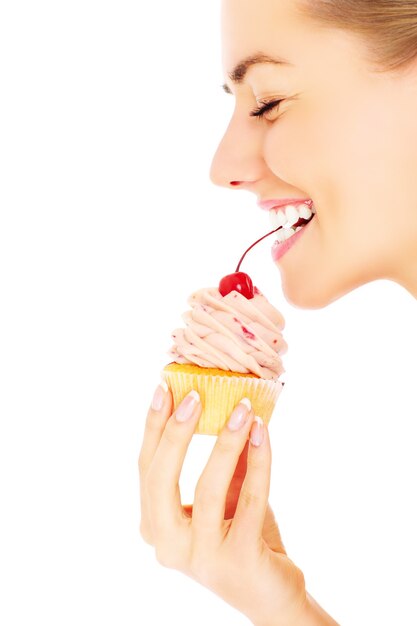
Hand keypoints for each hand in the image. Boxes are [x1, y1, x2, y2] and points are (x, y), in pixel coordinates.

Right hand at [139, 382, 307, 625]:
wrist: (272, 594)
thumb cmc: (242, 538)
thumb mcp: (225, 494)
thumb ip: (222, 459)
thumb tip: (228, 404)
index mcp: (155, 527)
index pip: (147, 468)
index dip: (154, 427)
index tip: (164, 388)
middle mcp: (168, 546)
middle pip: (160, 480)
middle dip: (175, 433)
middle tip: (193, 395)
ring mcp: (201, 556)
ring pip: (207, 487)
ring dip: (226, 441)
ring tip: (243, 408)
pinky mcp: (237, 559)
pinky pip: (248, 498)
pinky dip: (257, 460)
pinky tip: (263, 433)